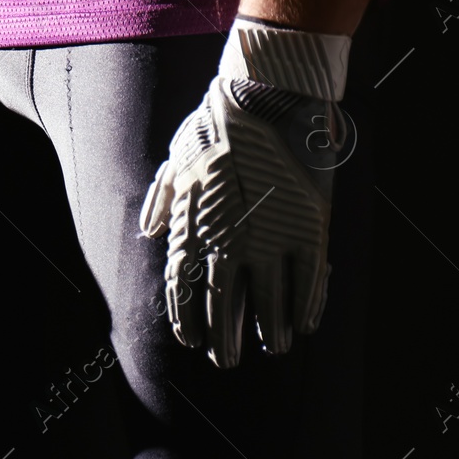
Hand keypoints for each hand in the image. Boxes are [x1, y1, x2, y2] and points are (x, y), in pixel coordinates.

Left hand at [138, 17, 350, 367]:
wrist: (264, 98)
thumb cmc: (213, 127)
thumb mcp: (176, 161)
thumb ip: (163, 200)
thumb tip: (150, 231)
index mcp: (191, 227)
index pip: (182, 289)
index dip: (186, 319)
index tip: (190, 340)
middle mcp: (227, 242)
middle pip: (222, 307)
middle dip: (223, 339)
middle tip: (227, 361)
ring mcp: (269, 239)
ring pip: (269, 304)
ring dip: (268, 332)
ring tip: (272, 349)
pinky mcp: (308, 230)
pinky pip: (307, 283)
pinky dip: (306, 308)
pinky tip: (303, 325)